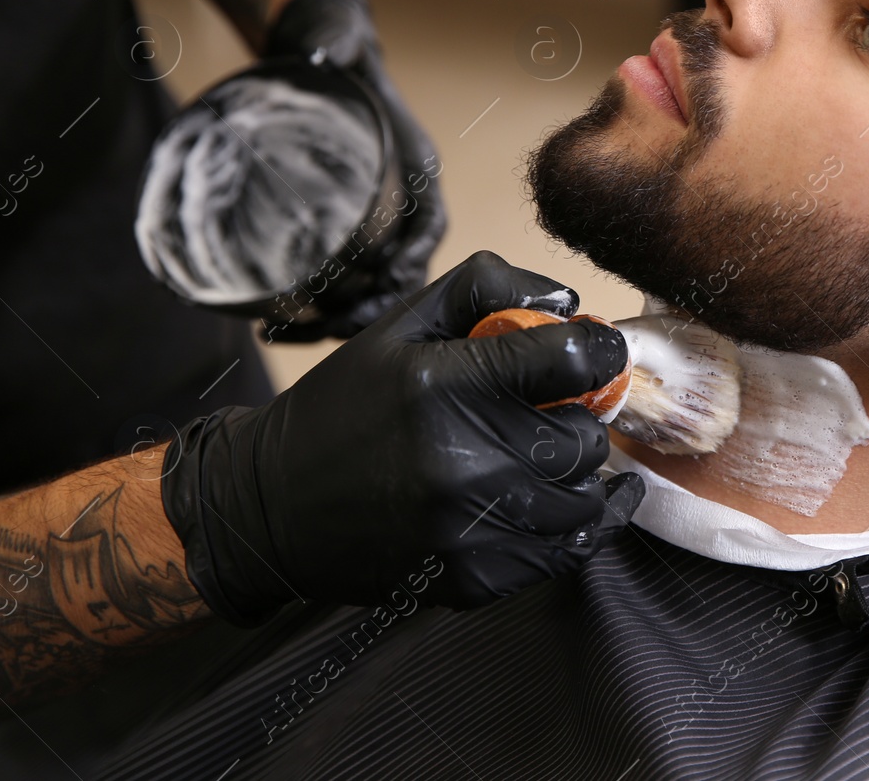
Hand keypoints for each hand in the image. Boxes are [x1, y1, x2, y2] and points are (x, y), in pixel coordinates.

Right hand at [160, 251, 643, 624]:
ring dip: (573, 474)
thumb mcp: (401, 325)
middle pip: (585, 437)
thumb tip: (567, 303)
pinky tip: (556, 497)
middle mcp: (461, 462)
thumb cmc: (345, 404)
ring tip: (539, 456)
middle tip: (549, 412)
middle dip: (577, 418)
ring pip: (584, 498)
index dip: (598, 352)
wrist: (269, 508)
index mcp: (443, 386)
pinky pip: (565, 551)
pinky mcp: (473, 579)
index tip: (594, 354)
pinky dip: (570, 523)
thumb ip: (486, 289)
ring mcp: (469, 529)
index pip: (571, 362)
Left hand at [264, 0, 446, 339]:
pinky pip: (342, 287)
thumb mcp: (339, 43)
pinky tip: (277, 324)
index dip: (412, 260)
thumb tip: (322, 52)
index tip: (387, 284)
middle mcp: (403, 203)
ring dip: (338, 322)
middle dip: (371, 310)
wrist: (319, 51)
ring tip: (286, 334)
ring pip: (372, 293)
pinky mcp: (343, 236)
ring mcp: (374, 224)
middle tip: (331, 328)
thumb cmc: (335, 48)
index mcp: (416, 167)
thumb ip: (336, 45)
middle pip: (402, 275)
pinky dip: (316, 311)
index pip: (428, 226)